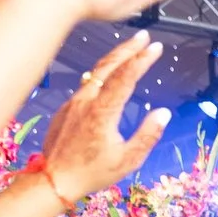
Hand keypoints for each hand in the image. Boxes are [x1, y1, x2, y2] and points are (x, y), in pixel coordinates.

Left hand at [34, 33, 170, 200]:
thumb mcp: (128, 160)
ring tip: (131, 48)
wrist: (54, 179)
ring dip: (115, 58)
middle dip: (128, 49)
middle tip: (145, 37)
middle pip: (108, 67)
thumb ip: (147, 135)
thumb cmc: (93, 173)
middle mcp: (86, 102)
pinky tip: (111, 73)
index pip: (124, 78)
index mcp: (102, 113)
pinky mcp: (67, 107)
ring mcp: (74, 102)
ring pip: (96, 72)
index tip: (155, 47)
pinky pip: (87, 84)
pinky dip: (103, 73)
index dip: (140, 60)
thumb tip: (162, 113)